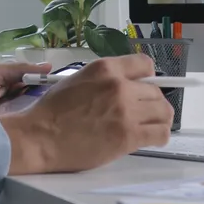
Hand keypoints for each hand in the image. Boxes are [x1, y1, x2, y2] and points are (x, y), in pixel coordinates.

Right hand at [0, 55, 173, 173]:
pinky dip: (160, 136)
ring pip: (163, 111)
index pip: (144, 64)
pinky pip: (160, 133)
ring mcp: (125, 111)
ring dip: (160, 119)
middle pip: (156, 91)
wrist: (40, 137)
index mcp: (105, 69)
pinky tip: (153, 139)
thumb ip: (104, 80)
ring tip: (152, 126)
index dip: (147, 78)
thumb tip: (125, 87)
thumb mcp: (77, 80)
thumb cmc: (52, 112)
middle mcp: (119, 86)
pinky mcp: (128, 135)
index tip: (145, 88)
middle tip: (144, 113)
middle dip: (152, 102)